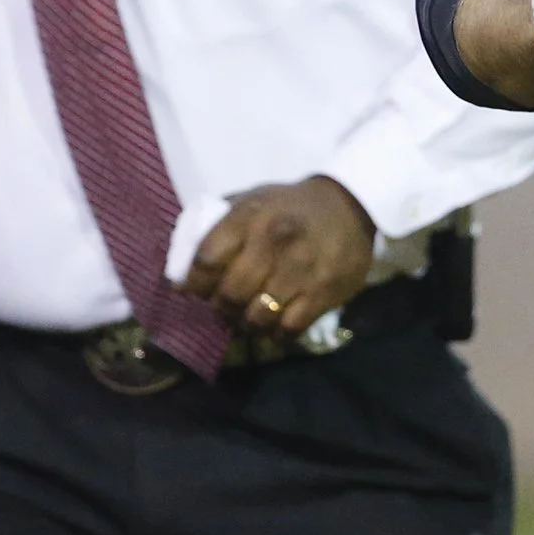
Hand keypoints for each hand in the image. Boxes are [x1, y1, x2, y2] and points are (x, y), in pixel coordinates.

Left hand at [183, 176, 375, 336]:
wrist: (350, 205)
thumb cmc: (291, 206)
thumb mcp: (253, 200)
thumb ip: (219, 225)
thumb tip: (183, 263)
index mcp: (249, 217)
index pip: (205, 260)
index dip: (194, 283)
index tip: (194, 291)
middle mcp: (272, 242)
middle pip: (228, 295)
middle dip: (220, 309)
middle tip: (224, 309)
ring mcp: (299, 270)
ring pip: (256, 318)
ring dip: (247, 325)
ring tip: (249, 319)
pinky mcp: (323, 292)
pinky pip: (288, 330)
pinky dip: (277, 334)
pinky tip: (276, 326)